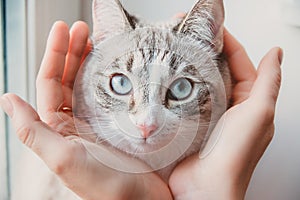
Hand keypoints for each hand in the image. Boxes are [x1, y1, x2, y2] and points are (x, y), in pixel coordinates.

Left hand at [0, 21, 171, 199]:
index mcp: (57, 129)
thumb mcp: (65, 159)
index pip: (50, 84)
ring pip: (84, 84)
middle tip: (80, 27)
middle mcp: (71, 123)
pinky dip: (104, 76)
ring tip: (91, 38)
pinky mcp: (113, 123)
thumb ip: (35, 131)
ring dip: (85, 60)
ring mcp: (93, 122)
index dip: (55, 55)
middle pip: (66, 79)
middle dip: (70, 51)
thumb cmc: (107, 186)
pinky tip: (108, 64)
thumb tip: (8, 99)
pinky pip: (104, 93)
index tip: (63, 30)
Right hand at [169, 29, 281, 199]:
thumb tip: (276, 54)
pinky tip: (172, 78)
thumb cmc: (234, 156)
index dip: (229, 43)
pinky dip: (181, 86)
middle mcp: (231, 107)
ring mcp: (210, 114)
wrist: (204, 188)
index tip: (213, 28)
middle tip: (192, 36)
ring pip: (202, 83)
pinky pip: (187, 98)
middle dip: (209, 52)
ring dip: (193, 67)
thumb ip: (268, 83)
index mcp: (251, 103)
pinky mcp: (191, 122)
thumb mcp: (259, 114)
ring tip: (180, 51)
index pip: (241, 64)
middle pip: (221, 71)